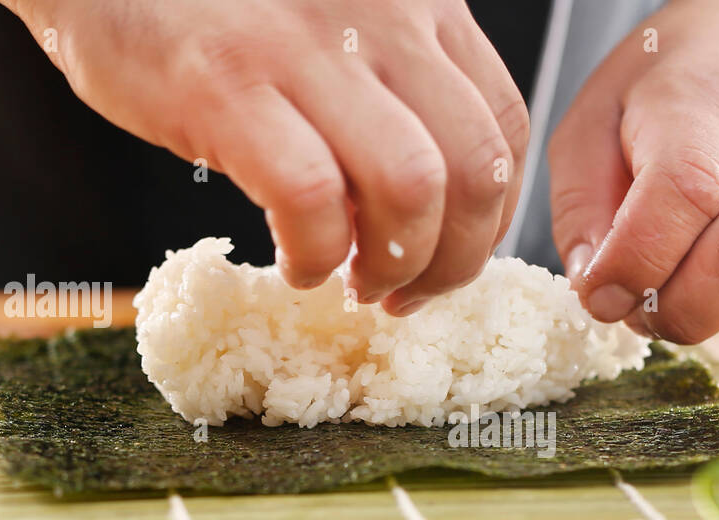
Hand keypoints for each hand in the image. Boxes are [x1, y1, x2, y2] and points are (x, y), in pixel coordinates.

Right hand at [7, 0, 527, 313]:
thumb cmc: (216, 5)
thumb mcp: (339, 23)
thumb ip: (397, 88)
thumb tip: (435, 207)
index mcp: (417, 1)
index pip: (503, 129)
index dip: (489, 219)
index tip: (452, 256)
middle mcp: (380, 13)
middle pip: (476, 168)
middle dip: (454, 259)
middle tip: (405, 291)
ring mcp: (305, 45)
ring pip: (411, 186)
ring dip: (393, 264)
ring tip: (354, 282)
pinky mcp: (227, 83)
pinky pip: (311, 199)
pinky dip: (314, 256)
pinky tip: (295, 263)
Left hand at [548, 0, 718, 342]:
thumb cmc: (670, 95)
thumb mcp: (593, 125)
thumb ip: (583, 210)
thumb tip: (598, 288)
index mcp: (698, 104)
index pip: (686, 189)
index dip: (638, 262)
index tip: (604, 295)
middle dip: (686, 311)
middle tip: (652, 310)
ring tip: (714, 301)